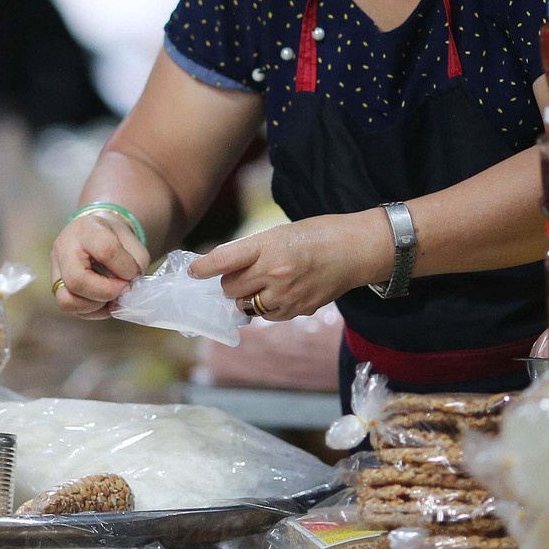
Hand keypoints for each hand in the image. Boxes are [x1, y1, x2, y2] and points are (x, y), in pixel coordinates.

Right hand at [49, 210, 148, 318]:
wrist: (95, 232)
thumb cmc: (114, 237)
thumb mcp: (131, 241)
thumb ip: (135, 264)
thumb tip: (129, 290)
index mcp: (86, 229)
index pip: (105, 251)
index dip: (124, 268)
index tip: (133, 274)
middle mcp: (64, 248)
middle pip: (77, 280)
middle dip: (106, 293)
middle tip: (123, 290)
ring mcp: (56, 269)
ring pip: (67, 300)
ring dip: (95, 305)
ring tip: (111, 297)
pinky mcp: (56, 286)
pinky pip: (70, 307)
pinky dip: (91, 310)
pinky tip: (104, 301)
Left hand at [188, 213, 388, 320]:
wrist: (356, 250)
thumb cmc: (317, 235)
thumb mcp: (280, 233)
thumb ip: (252, 251)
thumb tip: (225, 269)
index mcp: (269, 246)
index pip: (224, 260)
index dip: (203, 268)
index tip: (193, 272)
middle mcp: (275, 272)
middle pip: (230, 289)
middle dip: (229, 283)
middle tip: (241, 274)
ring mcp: (287, 295)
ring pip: (246, 306)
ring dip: (245, 298)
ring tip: (260, 284)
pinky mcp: (298, 310)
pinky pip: (268, 316)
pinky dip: (266, 307)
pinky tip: (280, 293)